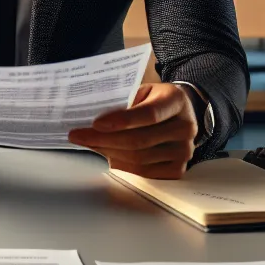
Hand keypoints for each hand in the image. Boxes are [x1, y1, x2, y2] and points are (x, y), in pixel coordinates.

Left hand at [68, 82, 198, 178]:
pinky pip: (144, 173)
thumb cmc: (155, 100)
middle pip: (140, 140)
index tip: (96, 124)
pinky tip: (108, 155)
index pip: (149, 114)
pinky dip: (122, 165)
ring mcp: (184, 150)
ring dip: (109, 153)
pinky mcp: (177, 169)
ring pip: (139, 159)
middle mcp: (185, 127)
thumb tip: (91, 118)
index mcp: (176, 100)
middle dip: (104, 140)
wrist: (180, 114)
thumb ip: (124, 101)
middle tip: (79, 136)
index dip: (121, 121)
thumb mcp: (143, 91)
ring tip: (90, 144)